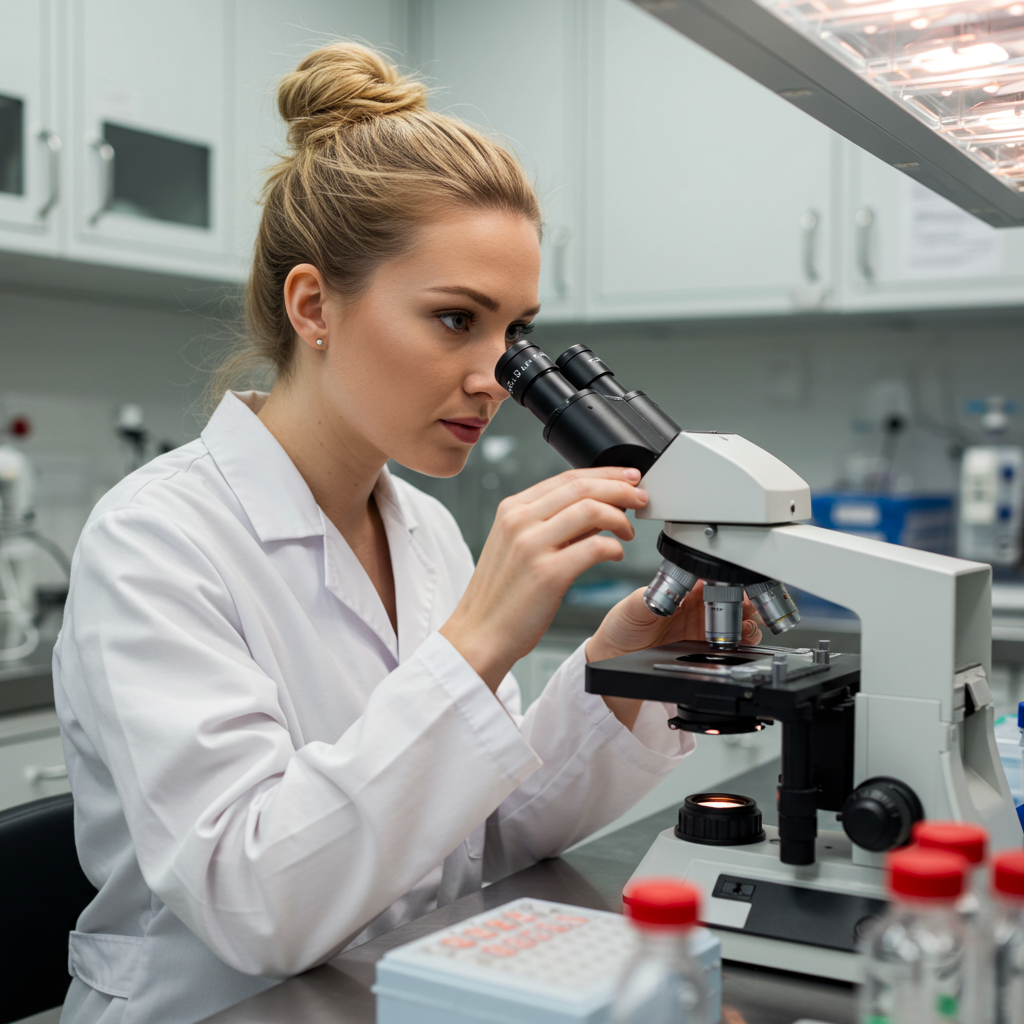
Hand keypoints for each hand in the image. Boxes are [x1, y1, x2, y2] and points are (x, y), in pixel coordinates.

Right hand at [441, 467, 649, 690]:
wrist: (479, 634)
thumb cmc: (502, 596)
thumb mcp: (517, 546)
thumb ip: (552, 524)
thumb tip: (596, 510)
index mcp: (512, 509)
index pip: (567, 478)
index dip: (605, 475)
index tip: (627, 479)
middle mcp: (519, 521)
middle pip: (582, 488)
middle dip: (620, 489)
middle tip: (640, 498)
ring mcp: (531, 546)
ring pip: (591, 510)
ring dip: (619, 517)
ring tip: (627, 532)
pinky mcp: (547, 573)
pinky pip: (595, 547)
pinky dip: (614, 547)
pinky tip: (616, 555)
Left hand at [586, 581, 761, 729]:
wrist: (616, 655)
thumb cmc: (622, 624)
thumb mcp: (634, 606)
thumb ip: (652, 598)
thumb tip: (666, 592)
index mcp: (682, 588)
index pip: (713, 582)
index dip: (730, 586)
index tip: (738, 593)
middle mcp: (695, 605)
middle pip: (731, 601)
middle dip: (745, 605)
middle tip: (749, 612)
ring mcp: (700, 626)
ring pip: (734, 622)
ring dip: (746, 624)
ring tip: (748, 629)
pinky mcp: (701, 646)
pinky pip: (727, 643)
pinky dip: (740, 642)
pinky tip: (742, 643)